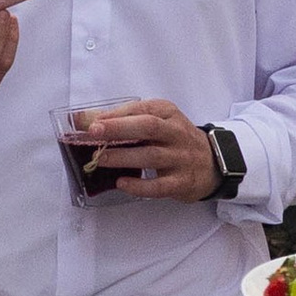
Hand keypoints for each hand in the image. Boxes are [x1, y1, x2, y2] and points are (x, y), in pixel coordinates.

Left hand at [71, 99, 217, 201]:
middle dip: (118, 128)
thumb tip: (82, 119)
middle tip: (93, 133)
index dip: (114, 115)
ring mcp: (180, 158)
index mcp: (167, 113)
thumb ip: (122, 119)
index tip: (89, 121)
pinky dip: (139, 186)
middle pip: (148, 127)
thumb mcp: (155, 121)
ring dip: (122, 157)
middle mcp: (176, 133)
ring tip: (99, 159)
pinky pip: (160, 185)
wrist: (213, 162)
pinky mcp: (182, 182)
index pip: (140, 109)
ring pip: (151, 156)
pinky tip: (121, 183)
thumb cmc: (174, 139)